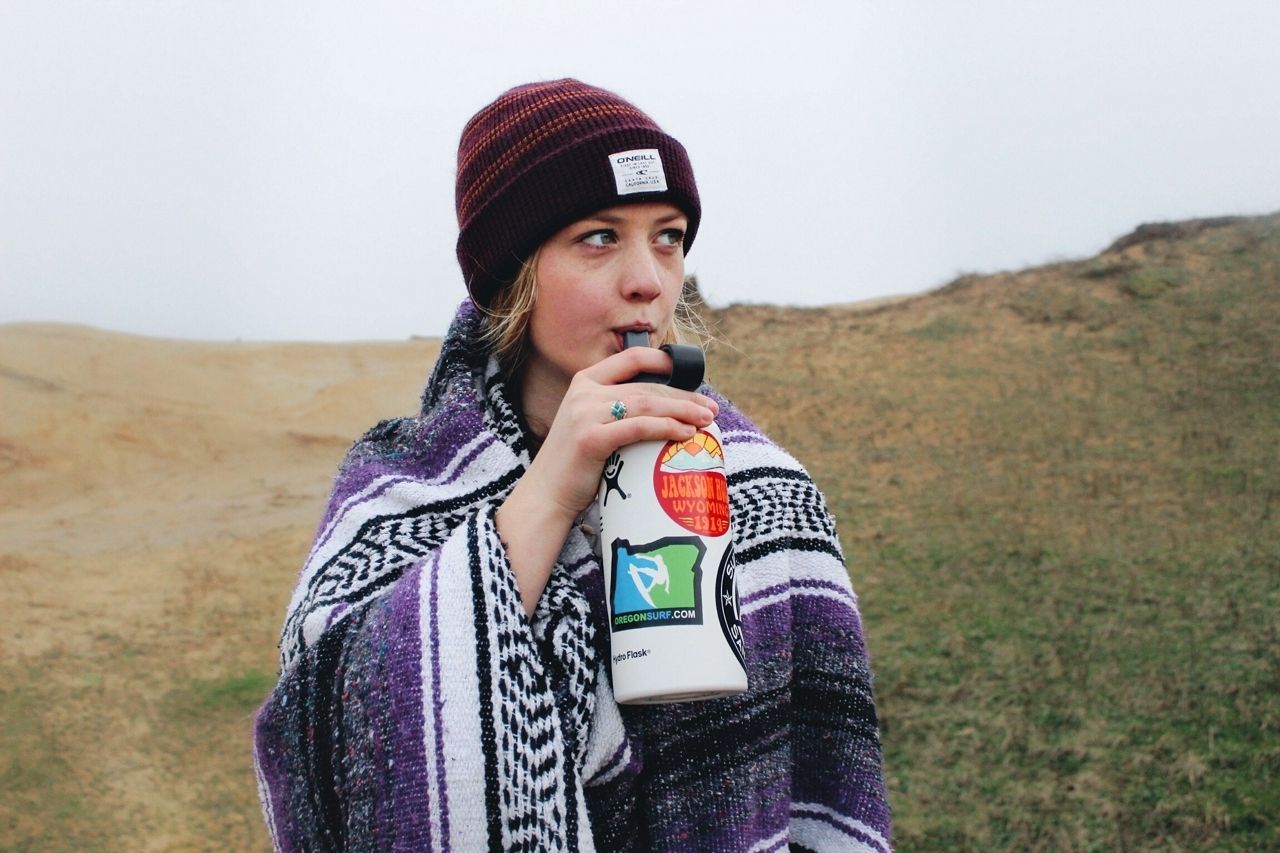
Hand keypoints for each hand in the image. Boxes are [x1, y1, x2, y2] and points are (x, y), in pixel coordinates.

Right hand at [495, 346, 718, 614]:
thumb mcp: (592, 424)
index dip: (664, 361)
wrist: (546, 495)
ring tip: (706, 421)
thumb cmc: (576, 464)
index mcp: (584, 381)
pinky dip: (666, 428)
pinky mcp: (591, 438)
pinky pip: (638, 428)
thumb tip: (665, 408)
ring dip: (682, 411)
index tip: (692, 373)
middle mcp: (584, 392)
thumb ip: (617, 410)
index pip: (631, 359)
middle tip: (710, 408)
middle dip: (683, 396)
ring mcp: (586, 414)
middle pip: (646, 387)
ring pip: (647, 404)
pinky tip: (685, 433)